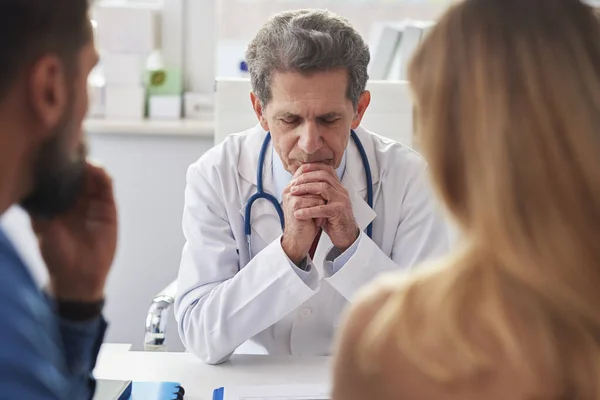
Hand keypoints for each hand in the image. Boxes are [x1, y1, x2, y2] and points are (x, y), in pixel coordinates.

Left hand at [31, 162, 117, 301]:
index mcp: (55, 204)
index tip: (53, 154)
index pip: (56, 179)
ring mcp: (91, 203)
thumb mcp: (43, 229)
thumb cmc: (56, 255)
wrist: (80, 276)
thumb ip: (43, 208)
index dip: (56, 166)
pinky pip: (107, 188)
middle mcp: (73, 201)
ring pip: (92, 178)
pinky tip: (98, 170)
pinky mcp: (108, 208)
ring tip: (85, 161)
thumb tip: (38, 184)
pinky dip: (104, 176)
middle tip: (71, 151)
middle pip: (75, 174)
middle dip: (74, 162)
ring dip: (89, 166)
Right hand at [281, 176, 324, 264]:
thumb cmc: (305, 222)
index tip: (326, 185)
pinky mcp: (295, 204)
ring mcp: (291, 196)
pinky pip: (317, 201)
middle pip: (314, 180)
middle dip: (322, 195)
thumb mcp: (309, 202)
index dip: (318, 175)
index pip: (304, 171)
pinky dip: (320, 212)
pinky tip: (316, 221)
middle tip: (323, 207)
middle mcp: (289, 189)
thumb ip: (312, 190)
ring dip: (322, 206)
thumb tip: (326, 175)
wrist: (298, 240)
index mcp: (291, 187)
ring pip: (318, 192)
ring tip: (318, 217)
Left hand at [290, 163, 358, 251]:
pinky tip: (298, 213)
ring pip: (323, 188)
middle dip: (306, 177)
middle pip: (324, 176)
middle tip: (293, 182)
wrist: (346, 236)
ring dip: (305, 189)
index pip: (327, 170)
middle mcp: (341, 191)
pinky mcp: (339, 212)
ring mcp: (341, 201)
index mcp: (338, 188)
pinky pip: (321, 209)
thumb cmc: (333, 220)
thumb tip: (301, 184)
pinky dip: (308, 210)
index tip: (300, 169)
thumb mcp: (325, 203)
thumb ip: (317, 193)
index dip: (314, 167)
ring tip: (293, 193)